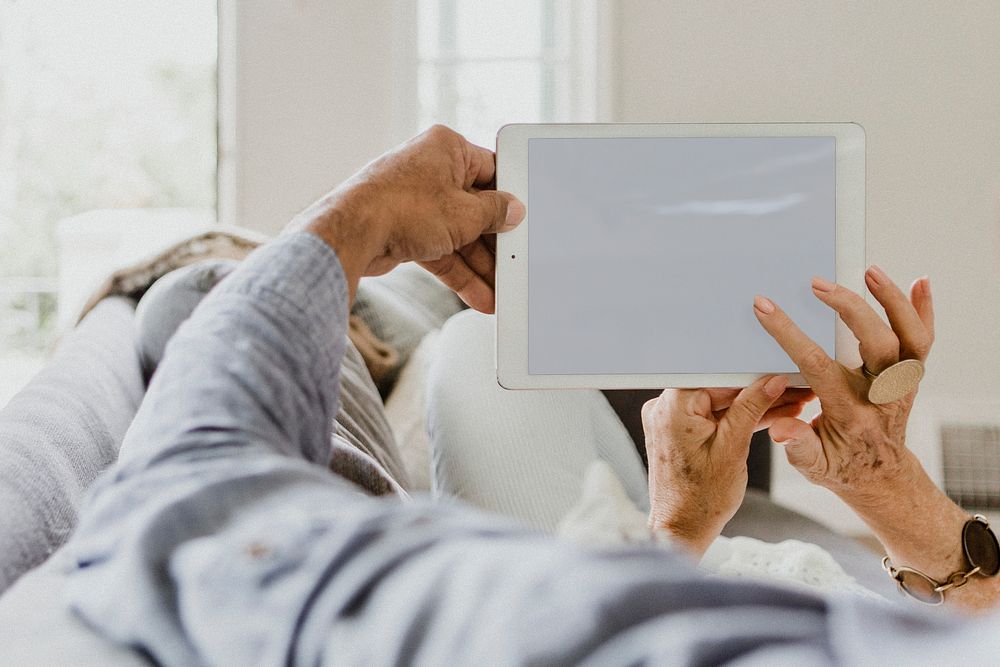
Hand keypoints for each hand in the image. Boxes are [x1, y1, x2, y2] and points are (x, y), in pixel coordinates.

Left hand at [293, 125, 524, 311]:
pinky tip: (478, 295)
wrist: (351, 233)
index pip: (491, 171)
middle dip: (493, 243)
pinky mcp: (403, 228)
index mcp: (447, 149)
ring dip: (478, 265)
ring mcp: (415, 200)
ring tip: (498, 291)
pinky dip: (457, 271)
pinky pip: (439, 250)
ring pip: (457, 234)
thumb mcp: (466, 213)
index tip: (523, 220)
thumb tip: (513, 210)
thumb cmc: (401, 207)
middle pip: (474, 208)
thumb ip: (495, 213)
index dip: (509, 198)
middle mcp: (429, 170)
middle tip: (512, 264)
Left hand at [641, 377, 811, 555]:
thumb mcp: (734, 448)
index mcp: (674, 407)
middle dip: (759, 392)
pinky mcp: (676, 432)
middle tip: (794, 391)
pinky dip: (735, 420)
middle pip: (720, 389)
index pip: (720, 378)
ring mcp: (669, 420)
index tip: (782, 375)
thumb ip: (751, 408)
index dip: (755, 376)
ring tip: (790, 406)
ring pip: (718, 404)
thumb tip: (771, 382)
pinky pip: (710, 417)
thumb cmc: (702, 500)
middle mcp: (664, 408)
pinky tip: (768, 418)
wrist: (682, 529)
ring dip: (752, 407)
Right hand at [752, 266, 933, 506]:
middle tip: (819, 285)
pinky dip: (924, 309)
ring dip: (893, 301)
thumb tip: (781, 428)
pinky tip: (919, 281)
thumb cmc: (840, 466)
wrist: (881, 477)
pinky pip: (924, 339)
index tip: (766, 307)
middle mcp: (883, 396)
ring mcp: (902, 384)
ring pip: (910, 337)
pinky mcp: (911, 375)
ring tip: (870, 271)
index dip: (789, 334)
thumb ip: (797, 445)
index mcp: (851, 414)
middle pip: (878, 344)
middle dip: (850, 309)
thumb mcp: (812, 465)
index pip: (818, 366)